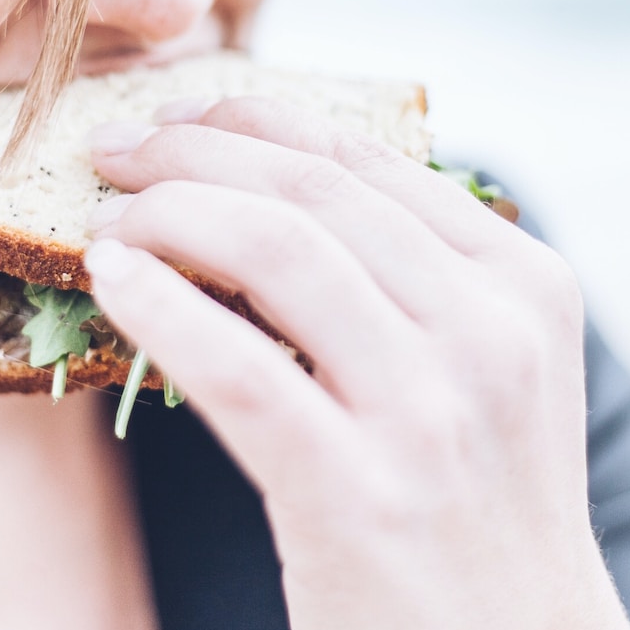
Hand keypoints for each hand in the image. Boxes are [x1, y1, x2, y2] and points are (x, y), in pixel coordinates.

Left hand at [83, 97, 629, 629]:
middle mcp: (490, 331)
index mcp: (523, 284)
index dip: (255, 120)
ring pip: (276, 249)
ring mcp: (431, 412)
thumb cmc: (475, 511)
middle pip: (313, 190)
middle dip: (194, 152)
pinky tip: (111, 281)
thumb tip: (263, 191)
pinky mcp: (358, 494)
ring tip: (106, 221)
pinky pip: (234, 367)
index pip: (367, 158)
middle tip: (115, 154)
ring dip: (167, 214)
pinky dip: (158, 306)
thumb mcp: (483, 374)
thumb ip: (410, 281)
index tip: (179, 118)